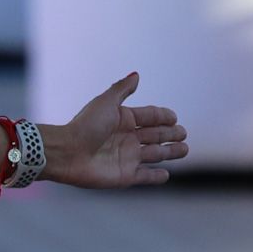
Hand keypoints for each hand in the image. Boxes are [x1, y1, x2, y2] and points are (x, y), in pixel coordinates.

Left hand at [49, 72, 188, 187]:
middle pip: (155, 135)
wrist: (67, 152)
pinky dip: (155, 176)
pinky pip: (144, 177)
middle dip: (170, 134)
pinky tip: (166, 173)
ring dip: (170, 152)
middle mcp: (126, 138)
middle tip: (183, 133)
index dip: (163, 116)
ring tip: (184, 149)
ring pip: (155, 154)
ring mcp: (127, 158)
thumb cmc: (85, 126)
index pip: (149, 117)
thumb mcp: (105, 103)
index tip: (174, 117)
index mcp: (122, 120)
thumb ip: (122, 89)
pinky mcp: (125, 176)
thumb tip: (136, 74)